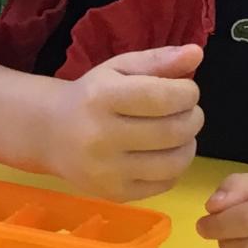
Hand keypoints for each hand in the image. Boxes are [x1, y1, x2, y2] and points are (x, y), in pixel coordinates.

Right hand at [45, 44, 202, 200]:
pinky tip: (163, 153)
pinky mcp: (114, 194)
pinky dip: (174, 167)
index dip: (188, 93)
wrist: (51, 134)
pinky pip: (165, 184)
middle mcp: (101, 137)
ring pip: (174, 162)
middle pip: (173, 131)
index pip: (163, 97)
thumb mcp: (119, 69)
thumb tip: (196, 53)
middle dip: (193, 118)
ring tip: (179, 133)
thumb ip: (159, 60)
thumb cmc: (91, 95)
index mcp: (102, 98)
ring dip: (188, 144)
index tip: (187, 91)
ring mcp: (107, 171)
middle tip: (188, 112)